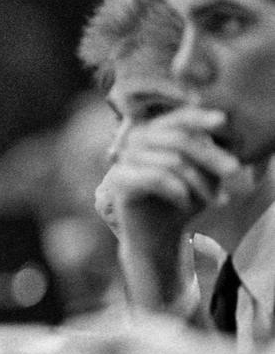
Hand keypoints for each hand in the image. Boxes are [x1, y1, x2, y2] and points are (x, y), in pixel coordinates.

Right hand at [105, 106, 235, 223]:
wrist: (155, 236)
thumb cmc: (181, 200)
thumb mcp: (202, 171)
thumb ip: (206, 149)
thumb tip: (215, 130)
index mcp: (152, 132)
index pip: (177, 118)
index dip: (199, 117)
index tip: (222, 121)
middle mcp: (134, 141)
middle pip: (179, 139)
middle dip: (210, 156)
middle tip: (234, 171)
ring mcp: (124, 160)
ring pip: (171, 161)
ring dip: (199, 182)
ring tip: (213, 200)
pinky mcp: (120, 181)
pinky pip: (156, 178)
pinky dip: (179, 192)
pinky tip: (186, 205)